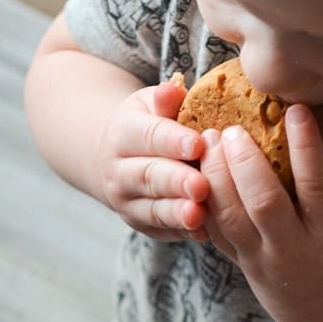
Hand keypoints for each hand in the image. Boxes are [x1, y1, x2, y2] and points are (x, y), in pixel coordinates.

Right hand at [99, 80, 209, 240]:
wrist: (117, 159)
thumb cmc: (149, 125)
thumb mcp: (151, 105)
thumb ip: (166, 101)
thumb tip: (174, 88)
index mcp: (123, 134)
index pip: (149, 136)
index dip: (173, 141)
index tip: (199, 144)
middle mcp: (119, 171)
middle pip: (149, 176)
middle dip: (176, 182)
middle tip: (201, 185)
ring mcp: (128, 202)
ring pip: (153, 209)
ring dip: (177, 213)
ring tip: (198, 214)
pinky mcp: (141, 225)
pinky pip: (163, 231)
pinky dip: (183, 233)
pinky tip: (204, 233)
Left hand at [200, 104, 322, 321]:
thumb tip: (322, 124)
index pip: (318, 185)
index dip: (306, 147)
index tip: (295, 110)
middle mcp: (296, 248)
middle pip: (263, 202)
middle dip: (244, 161)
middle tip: (230, 128)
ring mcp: (264, 260)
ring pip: (230, 217)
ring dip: (215, 176)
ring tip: (206, 141)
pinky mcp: (241, 264)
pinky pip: (215, 233)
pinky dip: (202, 201)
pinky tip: (196, 171)